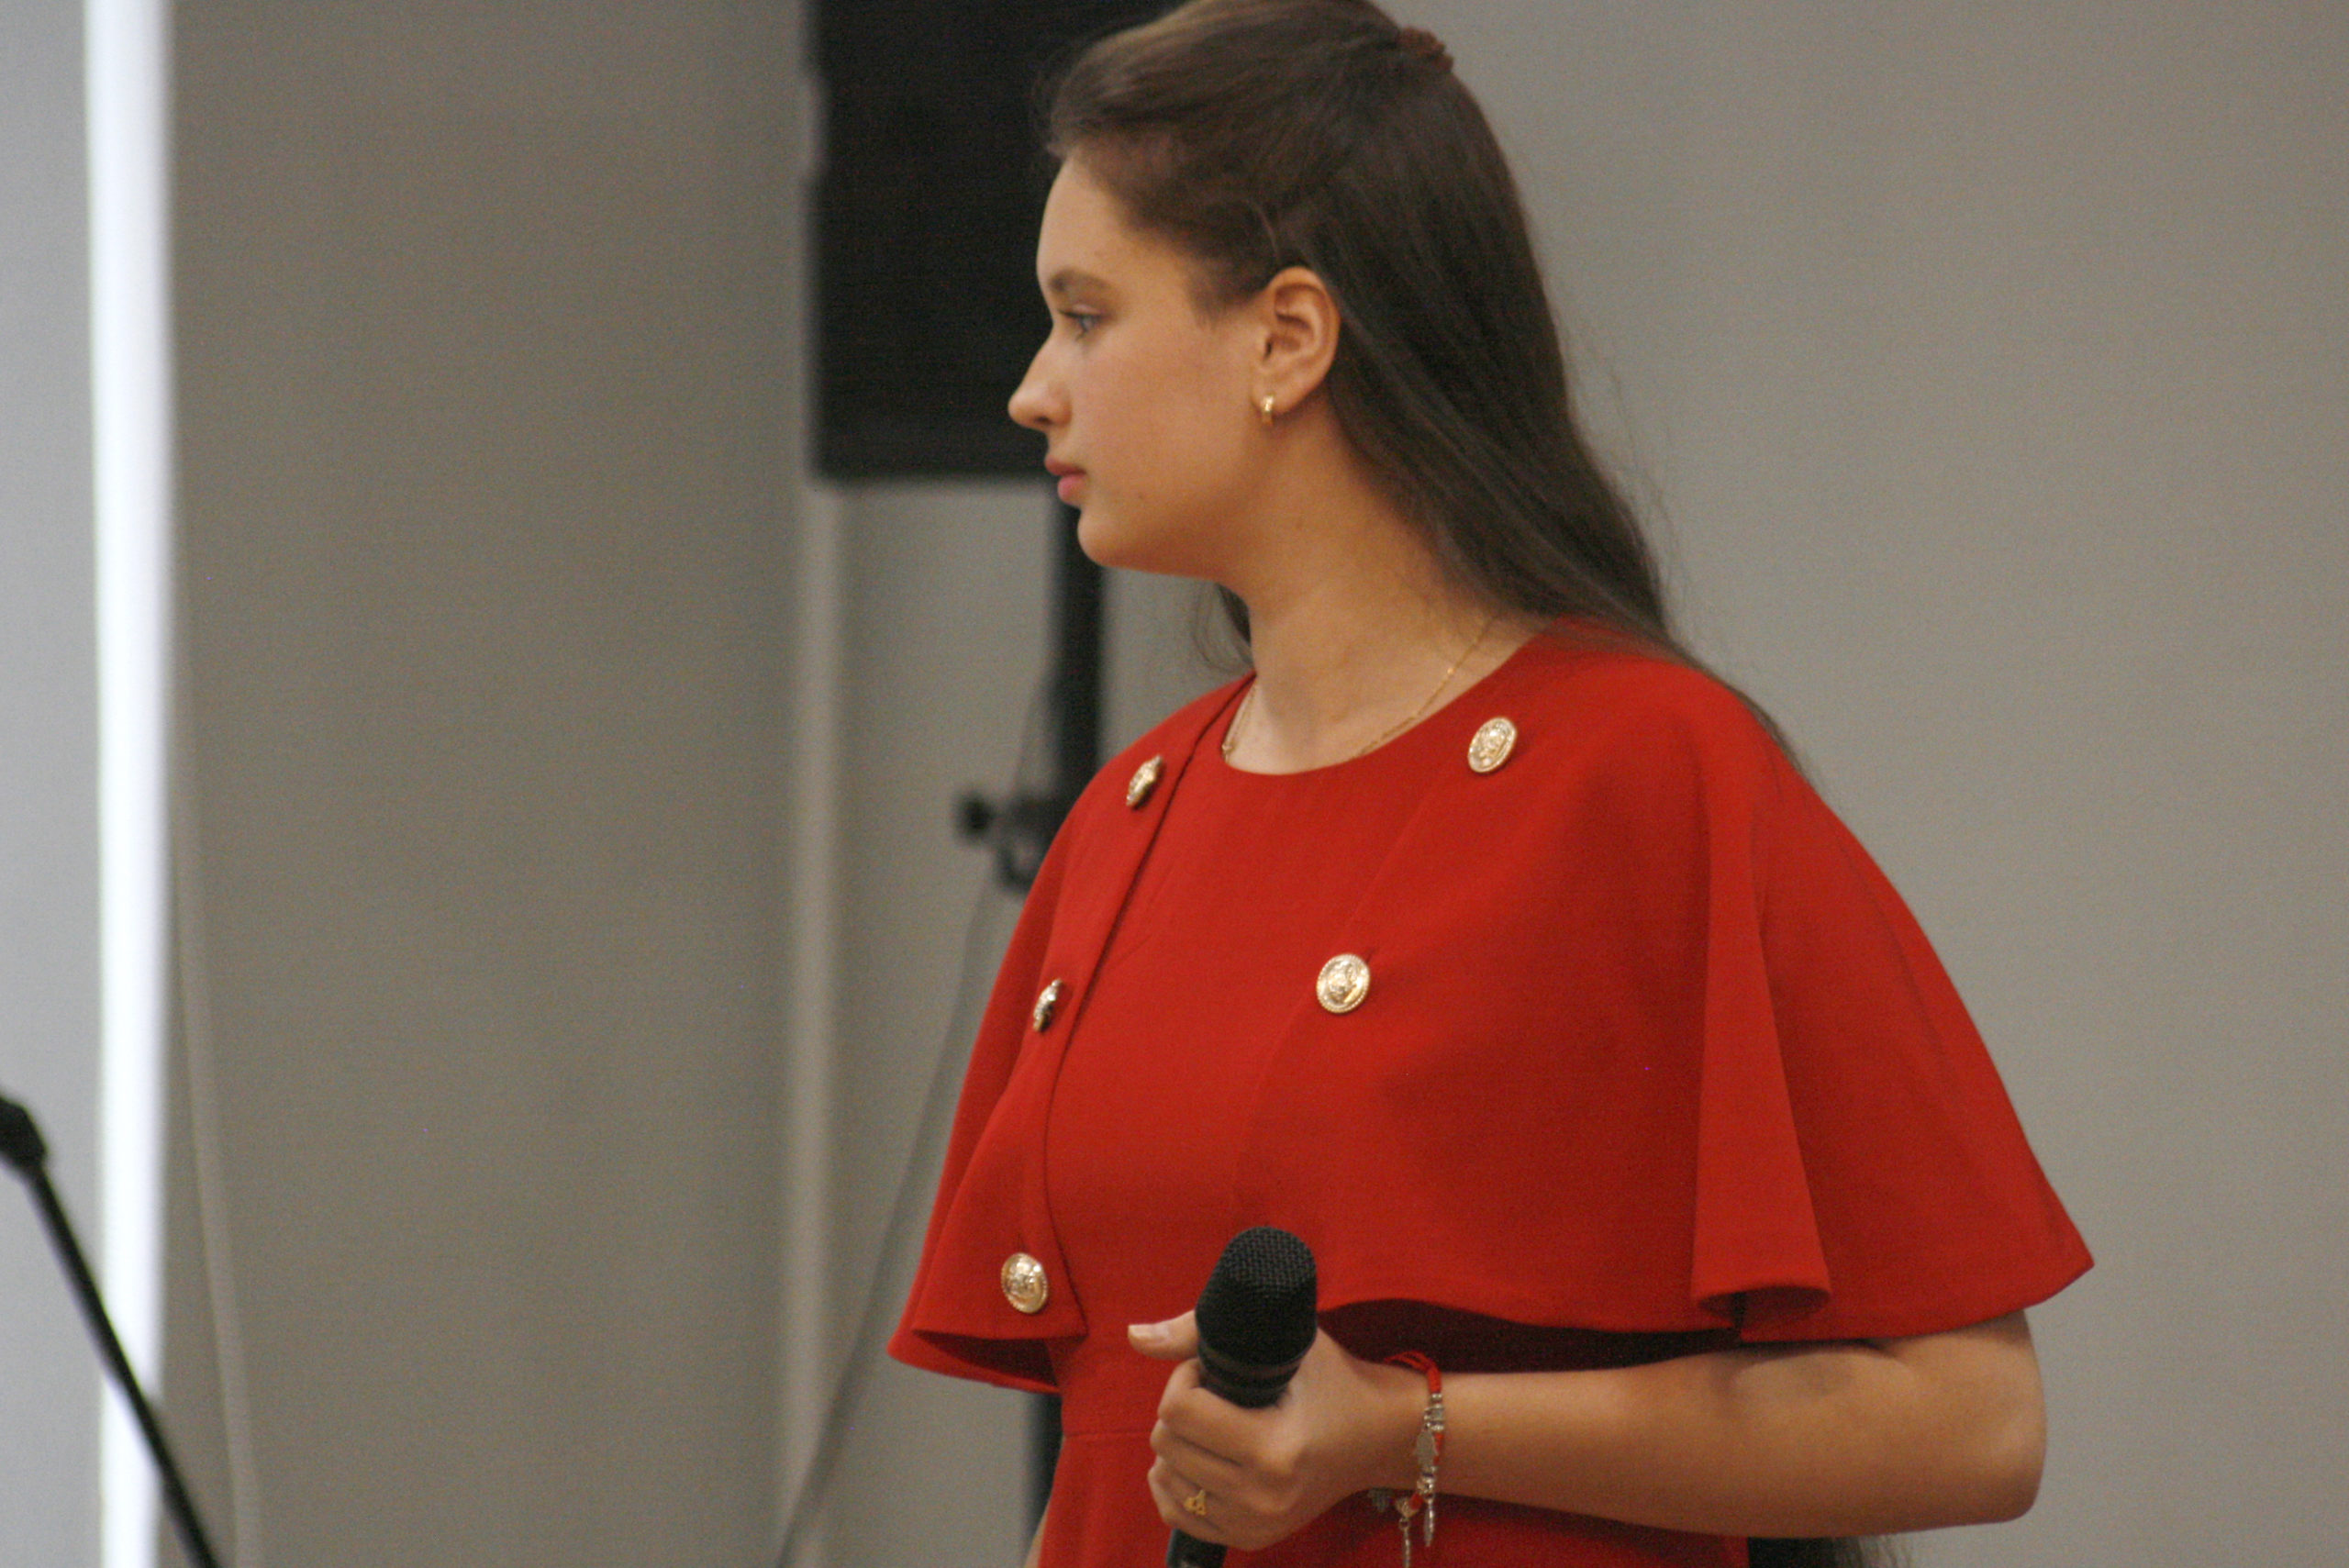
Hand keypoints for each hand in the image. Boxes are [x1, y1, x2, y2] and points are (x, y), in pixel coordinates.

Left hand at [1128, 1312, 1423, 1551]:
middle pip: (1166, 1444)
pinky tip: (1200, 1457)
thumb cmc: (1333, 1381)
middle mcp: (1263, 1497)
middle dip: (1180, 1408)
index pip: (1178, 1412)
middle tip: (1216, 1393)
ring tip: (1217, 1424)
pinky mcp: (1250, 1539)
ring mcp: (1255, 1525)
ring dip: (1178, 1444)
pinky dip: (1176, 1481)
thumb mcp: (1284, 1343)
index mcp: (1273, 1450)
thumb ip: (1200, 1332)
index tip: (1212, 1368)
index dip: (1185, 1378)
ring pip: (1165, 1478)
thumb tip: (1135, 1335)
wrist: (1379, 1437)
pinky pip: (1176, 1513)